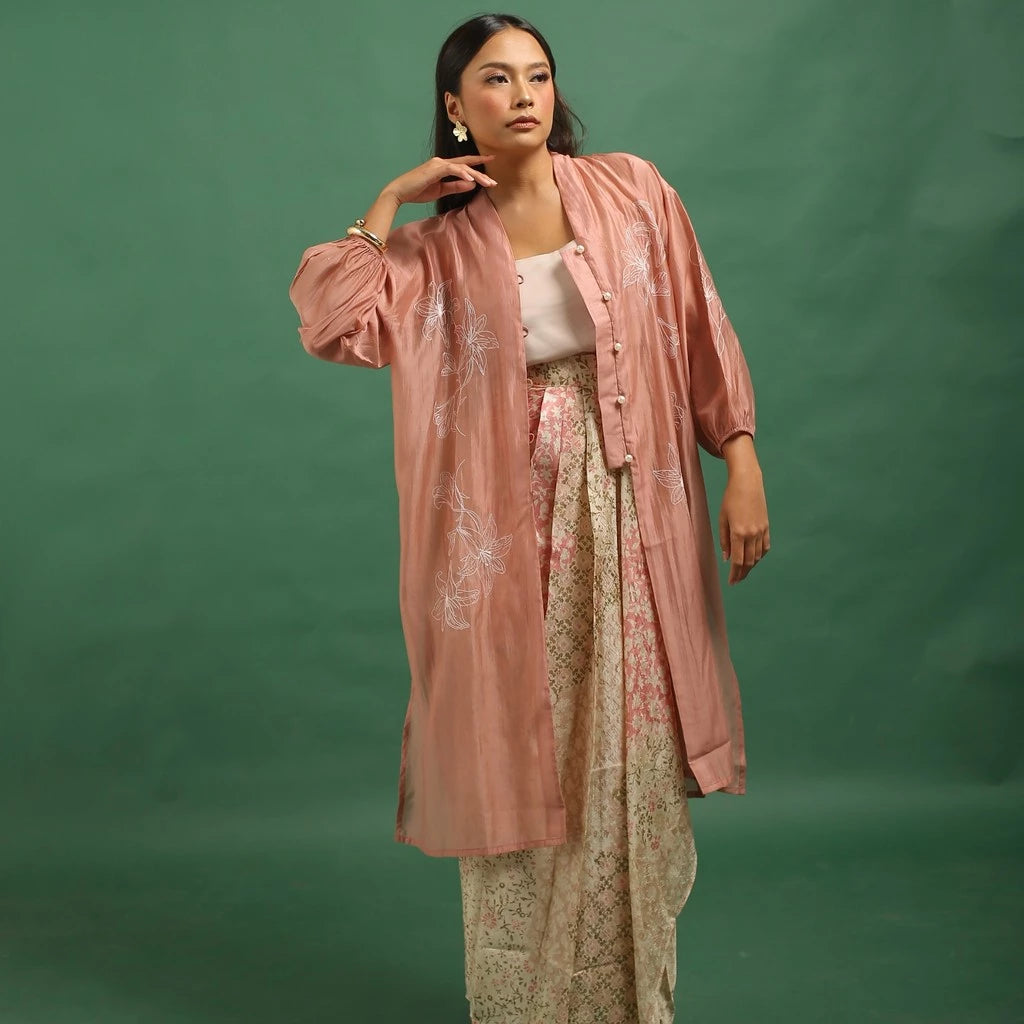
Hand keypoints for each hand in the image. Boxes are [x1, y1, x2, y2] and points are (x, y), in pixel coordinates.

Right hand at [382, 155, 497, 206]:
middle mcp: (442, 162)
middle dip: (482, 170)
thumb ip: (456, 186)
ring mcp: (438, 164)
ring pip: (462, 167)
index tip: (490, 163)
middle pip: (466, 164)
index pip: (463, 164)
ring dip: (476, 175)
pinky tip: (472, 180)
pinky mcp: (435, 169)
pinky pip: (453, 169)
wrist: (400, 192)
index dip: (477, 163)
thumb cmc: (418, 191)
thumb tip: (471, 185)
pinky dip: (463, 174)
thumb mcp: (441, 190)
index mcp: (443, 167)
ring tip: (488, 183)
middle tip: (495, 180)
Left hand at [718, 466, 769, 584]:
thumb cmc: (730, 498)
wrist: (748, 483)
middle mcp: (752, 534)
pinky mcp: (767, 526)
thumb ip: (724, 540)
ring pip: (758, 556)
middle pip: (749, 561)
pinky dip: (760, 555)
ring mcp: (761, 531)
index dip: (735, 574)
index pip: (738, 561)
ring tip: (743, 572)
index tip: (731, 582)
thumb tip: (727, 558)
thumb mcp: (722, 519)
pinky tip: (755, 559)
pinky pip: (765, 547)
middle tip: (736, 581)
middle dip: (742, 573)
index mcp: (738, 533)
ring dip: (751, 566)